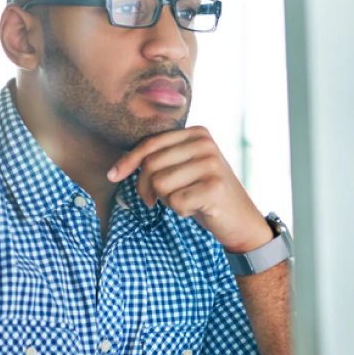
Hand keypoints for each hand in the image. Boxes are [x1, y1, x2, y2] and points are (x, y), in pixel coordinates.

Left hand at [107, 127, 272, 253]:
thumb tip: (116, 168)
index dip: (128, 161)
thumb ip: (161, 159)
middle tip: (156, 201)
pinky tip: (197, 209)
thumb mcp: (184, 169)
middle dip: (146, 187)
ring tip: (186, 201)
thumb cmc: (205, 195)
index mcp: (197, 133)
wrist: (241, 221)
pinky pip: (175, 201)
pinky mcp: (214, 187)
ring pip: (160, 184)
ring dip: (166, 200)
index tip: (112, 176)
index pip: (150, 144)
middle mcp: (205, 143)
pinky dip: (180, 211)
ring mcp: (211, 164)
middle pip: (151, 164)